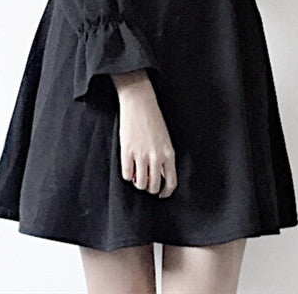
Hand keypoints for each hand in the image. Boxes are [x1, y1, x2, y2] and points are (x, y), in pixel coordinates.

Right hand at [116, 83, 177, 197]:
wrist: (139, 102)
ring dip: (137, 182)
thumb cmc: (153, 119)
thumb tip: (159, 176)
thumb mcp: (165, 139)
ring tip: (136, 174)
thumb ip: (164, 157)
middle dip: (149, 188)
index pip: (171, 182)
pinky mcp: (127, 151)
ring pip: (140, 183)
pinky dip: (127, 174)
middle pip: (153, 186)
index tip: (161, 194)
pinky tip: (129, 167)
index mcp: (169, 153)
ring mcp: (141, 154)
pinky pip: (126, 174)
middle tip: (145, 182)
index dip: (165, 192)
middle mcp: (156, 156)